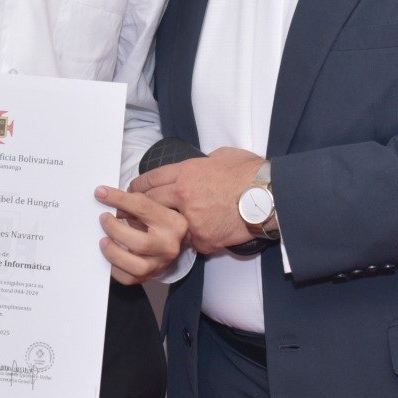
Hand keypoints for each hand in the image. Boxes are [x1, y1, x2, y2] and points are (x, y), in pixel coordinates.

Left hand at [96, 185, 187, 283]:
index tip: (101, 193)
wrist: (171, 243)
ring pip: (137, 266)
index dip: (119, 199)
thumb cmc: (157, 222)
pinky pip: (128, 278)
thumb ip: (134, 203)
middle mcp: (170, 245)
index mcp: (174, 223)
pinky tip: (109, 256)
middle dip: (116, 229)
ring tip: (103, 241)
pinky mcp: (150, 276)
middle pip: (141, 242)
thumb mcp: (152, 207)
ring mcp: (161, 264)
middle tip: (103, 218)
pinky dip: (114, 268)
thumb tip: (105, 197)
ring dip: (114, 253)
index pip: (144, 208)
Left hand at [129, 146, 264, 254]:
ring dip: (161, 228)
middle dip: (137, 208)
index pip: (151, 179)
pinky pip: (193, 241)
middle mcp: (183, 196)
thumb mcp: (222, 156)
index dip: (137, 185)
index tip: (131, 190)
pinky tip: (196, 238)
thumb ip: (203, 163)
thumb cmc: (250, 173)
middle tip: (128, 213)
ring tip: (155, 229)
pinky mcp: (204, 239)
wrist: (269, 196)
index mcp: (186, 173)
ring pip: (167, 226)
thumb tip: (200, 166)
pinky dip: (194, 239)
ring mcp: (192, 220)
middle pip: (149, 203)